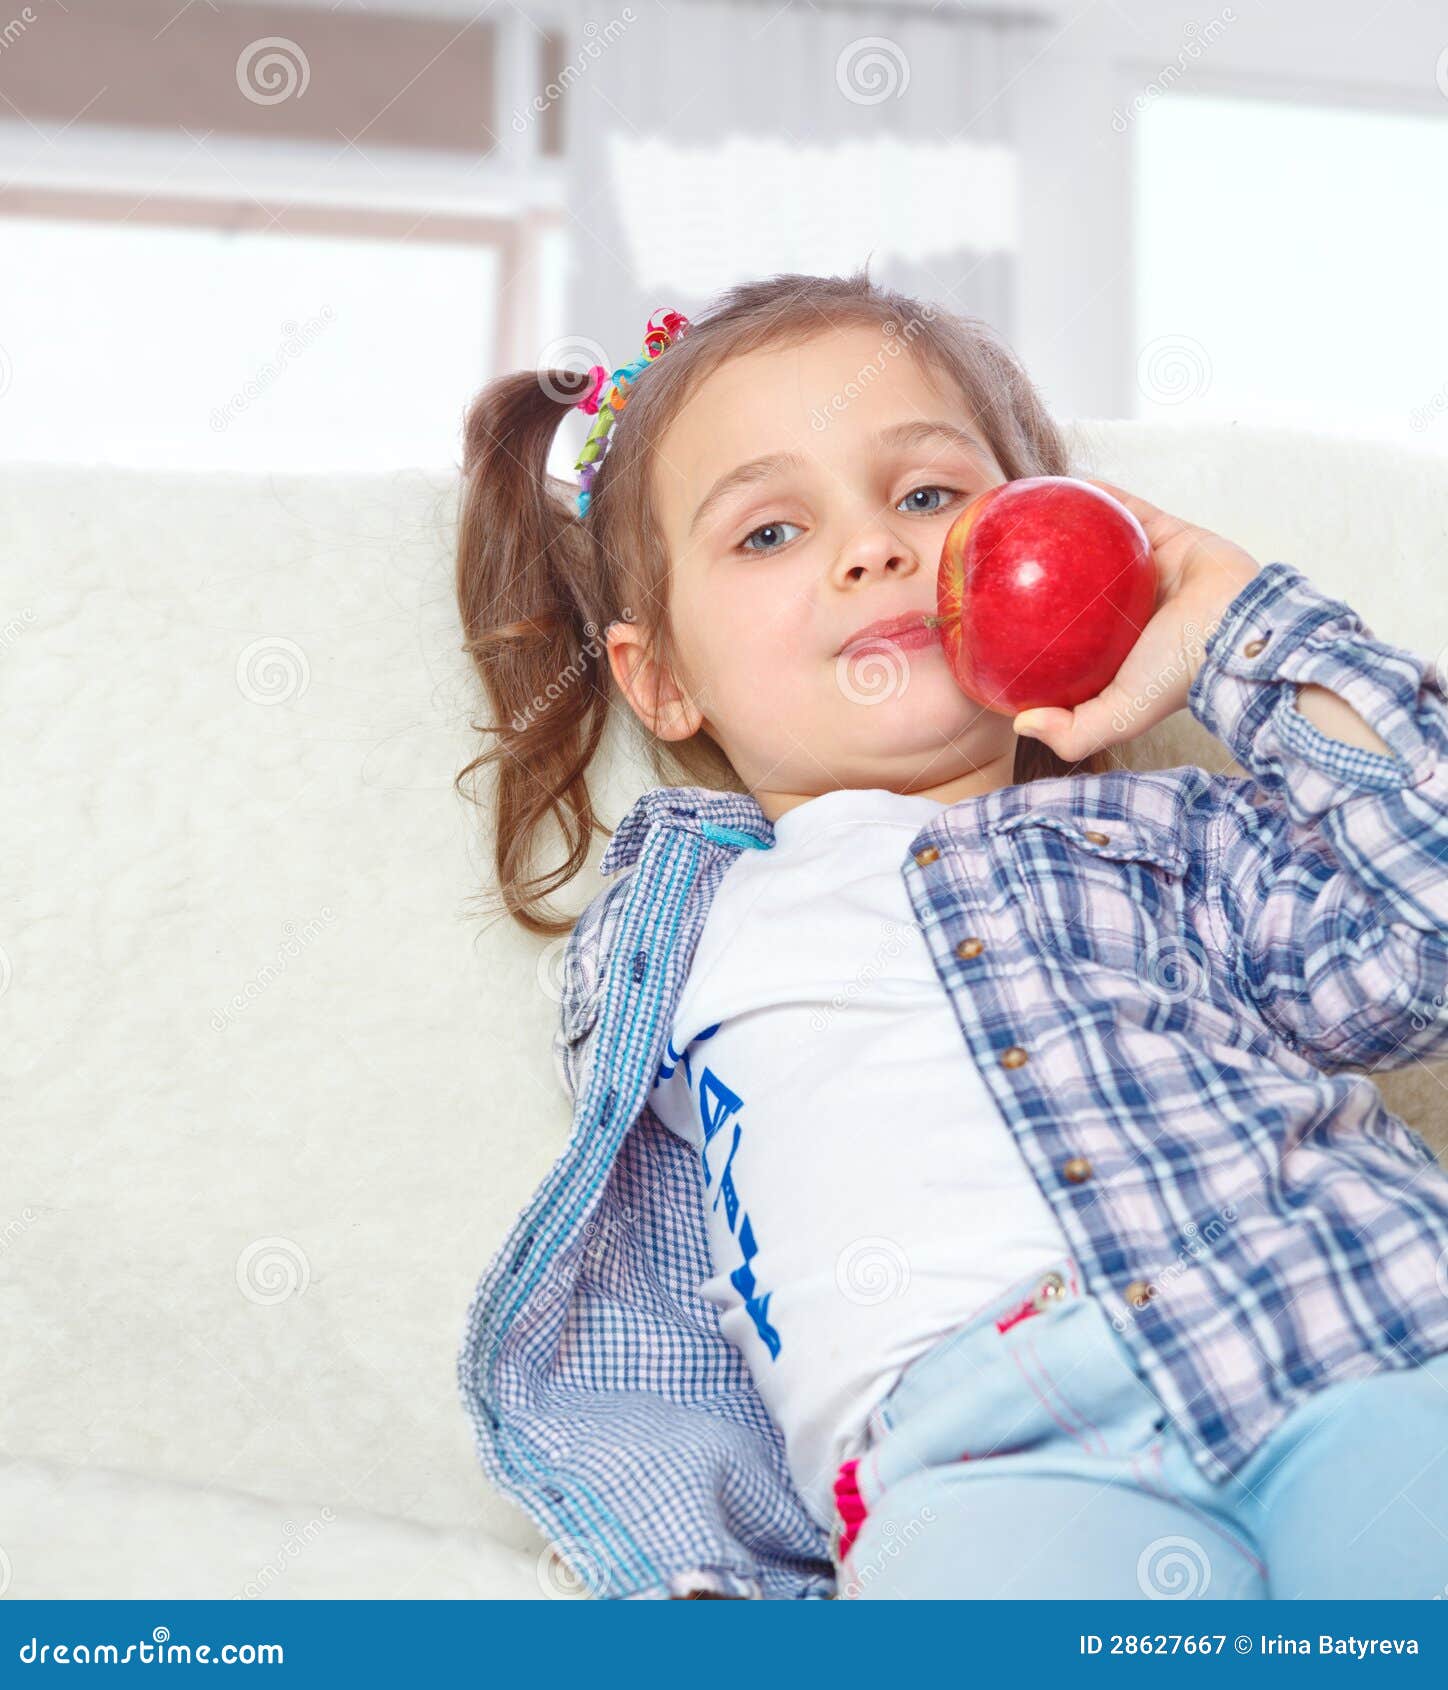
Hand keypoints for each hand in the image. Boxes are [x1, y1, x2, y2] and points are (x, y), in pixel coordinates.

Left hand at [1011, 479, 1260, 762]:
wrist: (1242, 631)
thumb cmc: (1180, 675)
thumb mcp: (1119, 715)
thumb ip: (1073, 732)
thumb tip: (1020, 723)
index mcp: (1114, 648)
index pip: (1061, 636)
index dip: (1024, 625)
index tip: (985, 613)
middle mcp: (1127, 608)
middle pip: (1070, 584)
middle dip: (1035, 570)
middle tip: (993, 554)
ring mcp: (1146, 568)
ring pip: (1097, 542)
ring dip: (1062, 525)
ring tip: (1018, 510)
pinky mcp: (1169, 533)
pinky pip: (1126, 509)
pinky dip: (1098, 497)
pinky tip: (1061, 486)